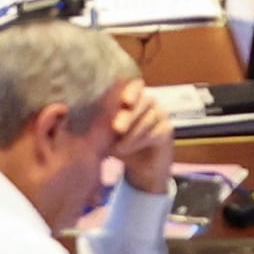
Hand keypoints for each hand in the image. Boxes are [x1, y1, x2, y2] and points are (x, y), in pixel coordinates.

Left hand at [111, 80, 181, 196]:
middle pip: (144, 101)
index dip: (131, 90)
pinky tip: (131, 148)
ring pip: (149, 118)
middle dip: (128, 116)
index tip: (125, 101)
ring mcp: (161, 115)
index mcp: (133, 99)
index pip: (135, 86)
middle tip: (116, 129)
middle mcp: (149, 103)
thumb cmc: (121, 146)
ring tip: (119, 148)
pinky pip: (156, 131)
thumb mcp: (106, 136)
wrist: (141, 167)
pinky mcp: (167, 129)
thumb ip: (100, 126)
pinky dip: (141, 141)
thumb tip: (86, 120)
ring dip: (132, 134)